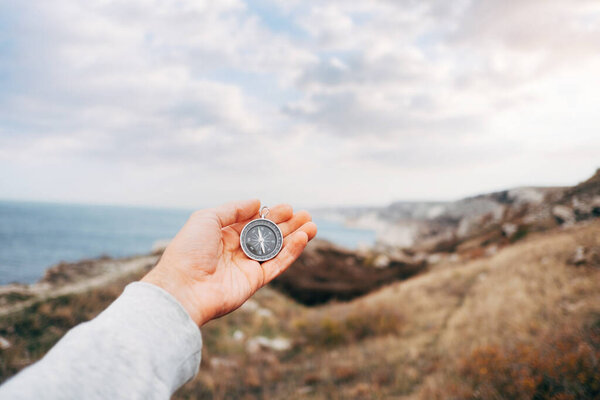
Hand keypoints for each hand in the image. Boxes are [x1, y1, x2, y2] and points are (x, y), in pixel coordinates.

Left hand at [141, 199, 316, 325]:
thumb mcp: (207, 218)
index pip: (252, 222)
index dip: (270, 215)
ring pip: (276, 250)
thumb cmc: (189, 251)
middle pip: (267, 235)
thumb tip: (258, 203)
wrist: (183, 288)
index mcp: (222, 235)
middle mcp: (236, 251)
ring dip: (295, 238)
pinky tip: (302, 239)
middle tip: (305, 214)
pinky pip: (276, 265)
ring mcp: (245, 267)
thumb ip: (234, 209)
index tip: (287, 207)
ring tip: (312, 225)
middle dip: (287, 225)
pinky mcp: (254, 282)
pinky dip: (290, 252)